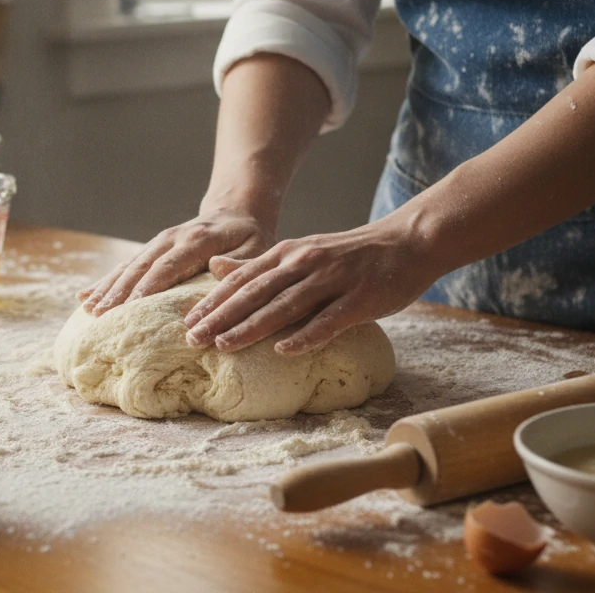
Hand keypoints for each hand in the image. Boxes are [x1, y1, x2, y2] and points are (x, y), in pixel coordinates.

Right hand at [79, 209, 275, 315]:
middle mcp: (172, 238)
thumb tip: (217, 267)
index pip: (169, 266)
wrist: (235, 211)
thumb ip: (240, 262)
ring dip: (108, 288)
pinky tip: (85, 296)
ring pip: (129, 266)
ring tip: (89, 309)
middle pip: (142, 267)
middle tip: (100, 315)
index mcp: (197, 240)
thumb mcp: (256, 248)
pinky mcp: (152, 249)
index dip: (148, 287)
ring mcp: (159, 242)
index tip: (129, 308)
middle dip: (119, 291)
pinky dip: (106, 281)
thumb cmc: (249, 237)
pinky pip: (126, 266)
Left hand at [182, 221, 440, 355]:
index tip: (186, 322)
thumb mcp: (302, 252)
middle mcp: (305, 264)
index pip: (242, 279)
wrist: (408, 243)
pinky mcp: (360, 299)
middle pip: (256, 293)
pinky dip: (305, 335)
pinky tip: (284, 351)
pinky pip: (329, 320)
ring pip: (285, 306)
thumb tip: (214, 266)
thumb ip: (260, 264)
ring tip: (225, 346)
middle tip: (193, 339)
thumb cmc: (351, 255)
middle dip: (221, 316)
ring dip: (252, 327)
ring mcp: (333, 280)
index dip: (213, 300)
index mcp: (289, 254)